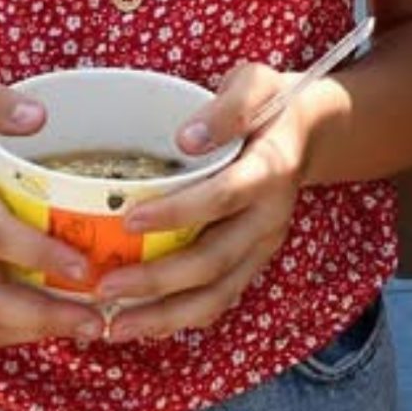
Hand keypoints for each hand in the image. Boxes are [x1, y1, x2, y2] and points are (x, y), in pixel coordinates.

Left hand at [91, 62, 319, 337]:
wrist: (306, 133)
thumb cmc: (268, 104)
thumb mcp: (254, 83)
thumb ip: (228, 107)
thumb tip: (186, 140)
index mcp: (270, 170)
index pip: (224, 196)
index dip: (179, 212)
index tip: (130, 218)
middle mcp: (270, 218)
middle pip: (214, 260)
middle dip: (158, 280)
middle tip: (105, 286)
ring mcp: (262, 248)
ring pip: (216, 296)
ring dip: (164, 316)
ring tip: (114, 327)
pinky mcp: (250, 264)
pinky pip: (216, 302)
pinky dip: (177, 319)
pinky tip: (137, 324)